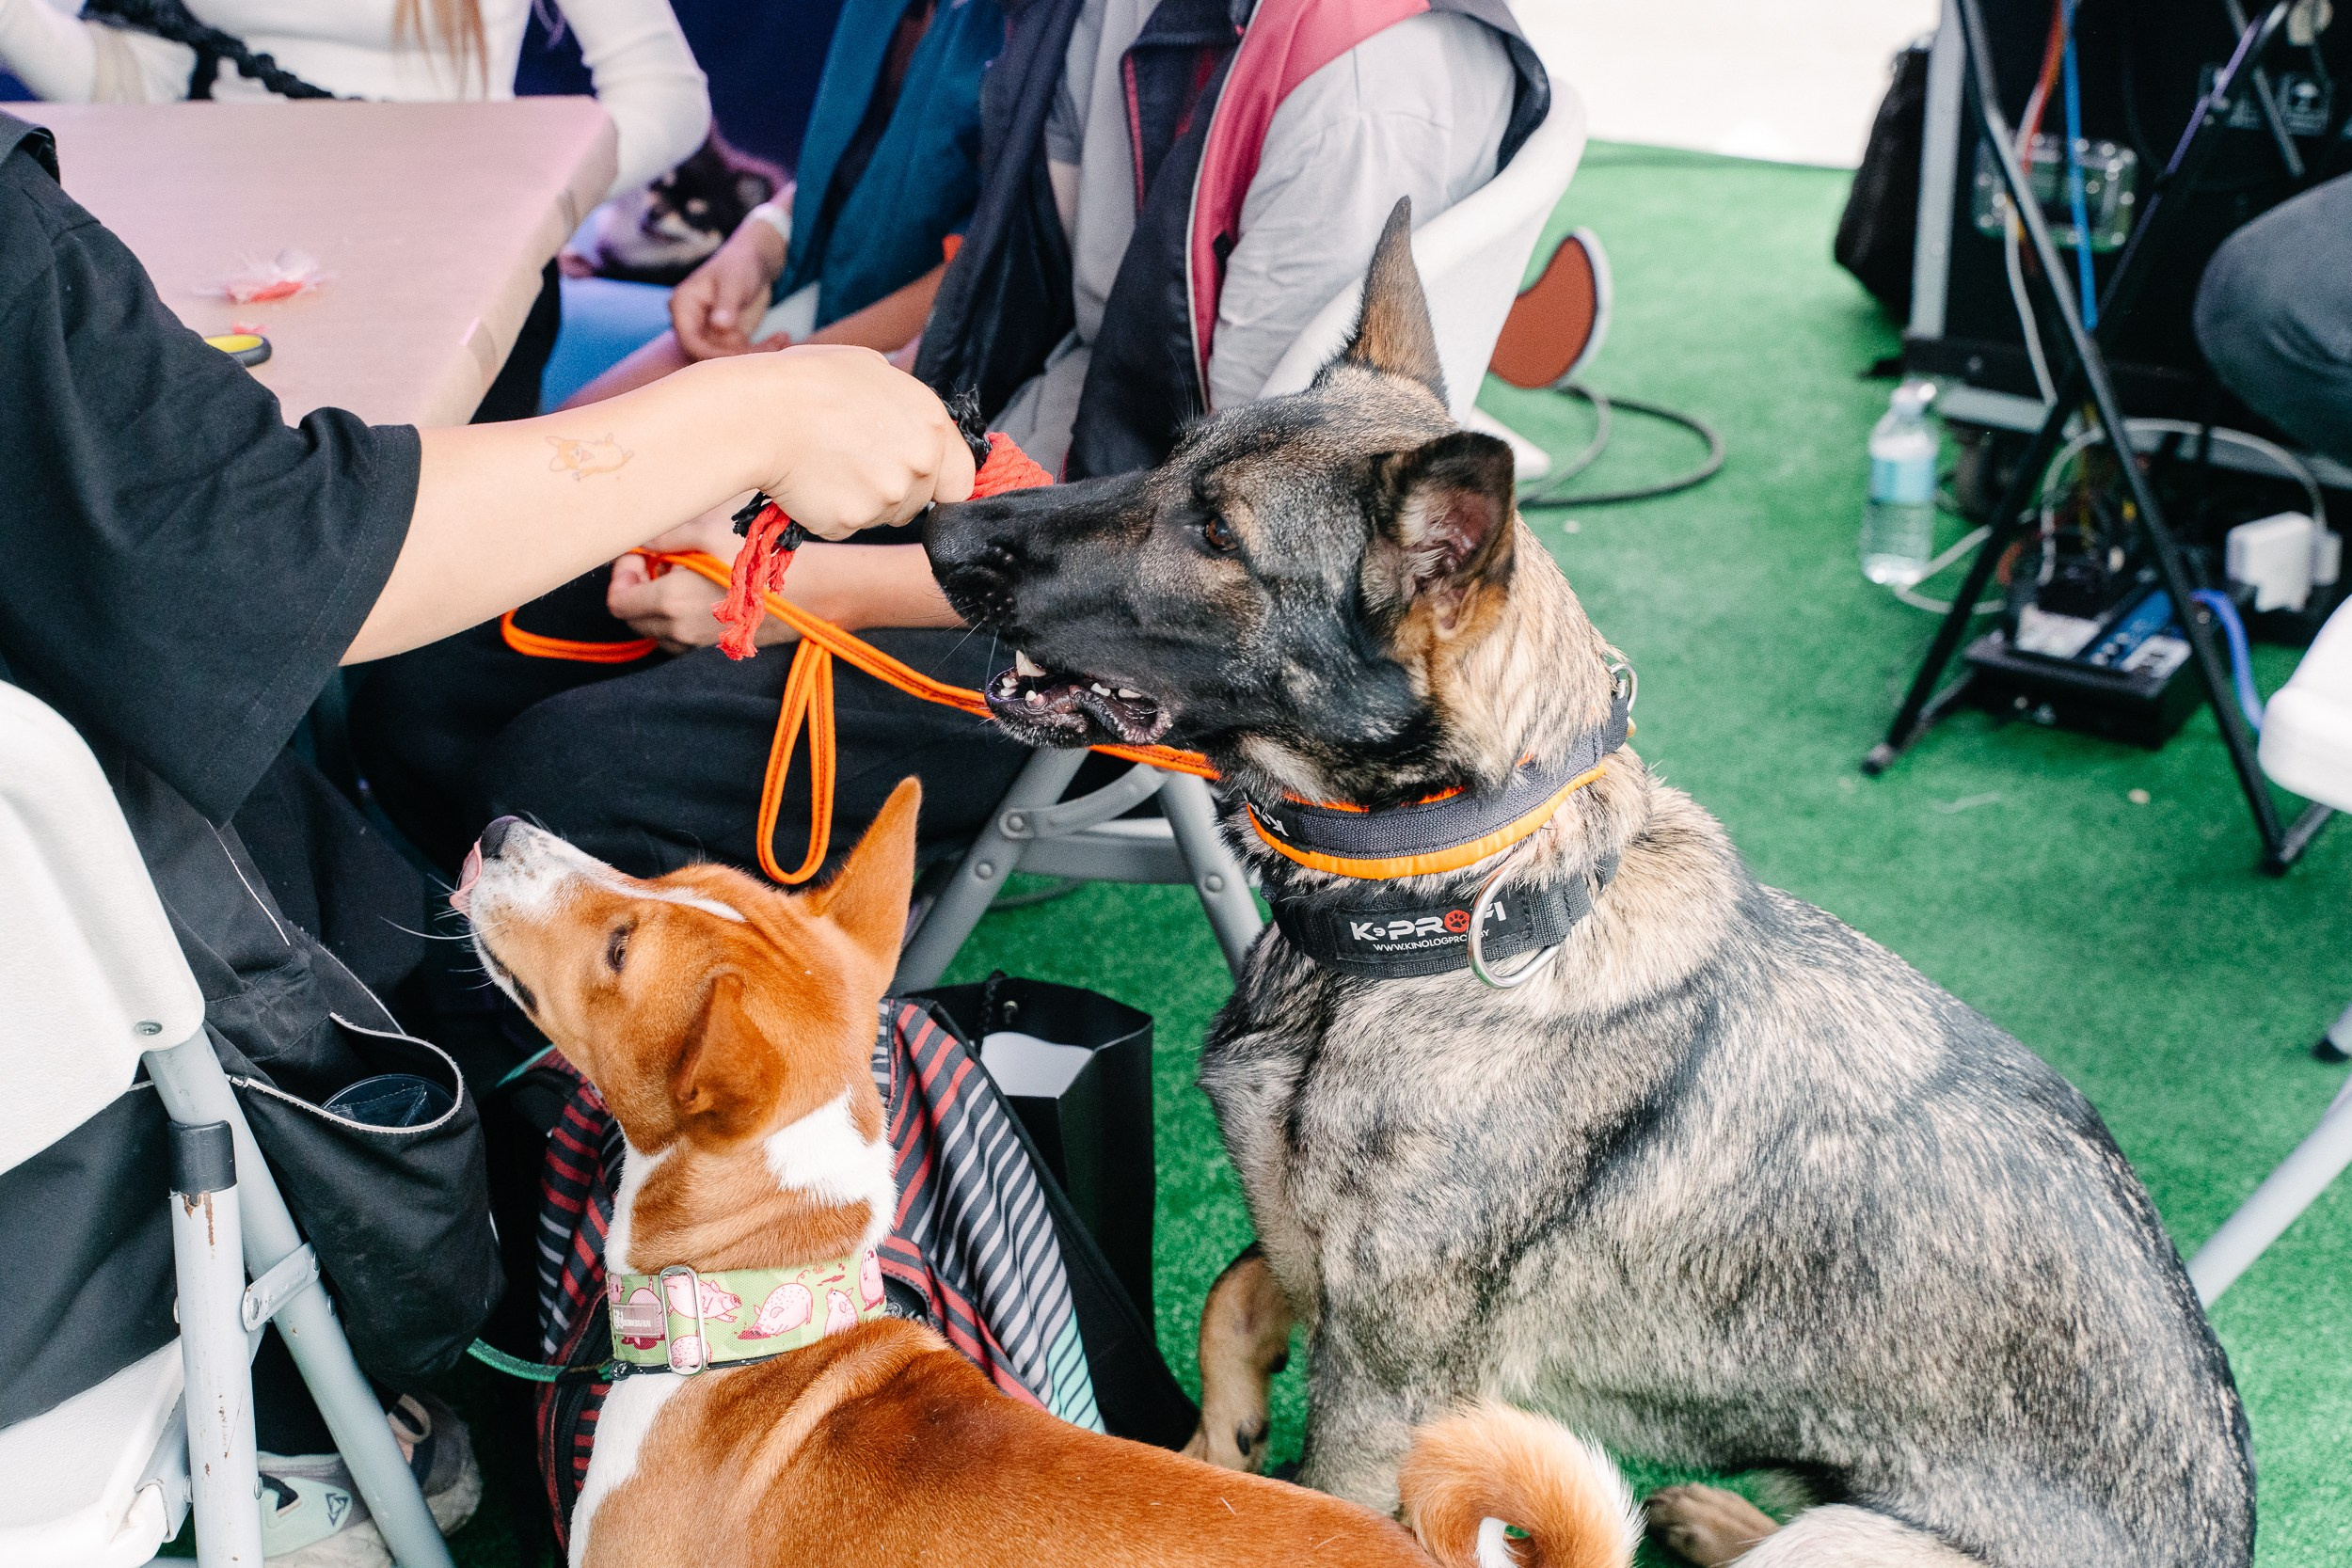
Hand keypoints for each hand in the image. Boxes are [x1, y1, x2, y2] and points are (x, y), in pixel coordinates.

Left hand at [608, 550, 777, 652]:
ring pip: (655, 629)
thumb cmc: (758, 558)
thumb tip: (636, 539)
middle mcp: (678, 629)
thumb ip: (662, 537)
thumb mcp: (706, 533)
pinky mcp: (714, 647)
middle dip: (637, 588)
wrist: (806, 592)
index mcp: (669, 601)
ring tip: (680, 576)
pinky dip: (676, 618)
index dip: (621, 576)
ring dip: (656, 604)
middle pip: (632, 619)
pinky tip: (699, 593)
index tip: (641, 556)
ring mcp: (696, 643)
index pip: (618, 602)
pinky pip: (678, 637)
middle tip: (659, 562)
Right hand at [671, 220, 787, 360]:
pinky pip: (741, 353)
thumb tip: (719, 325)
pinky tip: (782, 338)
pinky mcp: (727, 338)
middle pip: (708, 354)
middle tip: (771, 348)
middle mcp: (692, 322)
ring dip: (756, 353)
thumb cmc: (740, 264)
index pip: (689, 340)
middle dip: (739, 356)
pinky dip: (762, 350)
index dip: (711, 354)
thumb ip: (726, 304)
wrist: (755, 262)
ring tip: (782, 339)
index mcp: (683, 305)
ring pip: (728, 357)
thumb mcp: (734, 281)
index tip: (739, 355)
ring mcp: (709, 332)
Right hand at [725, 346, 976, 537]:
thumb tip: (916, 422)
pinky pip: (844, 526)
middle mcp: (919, 466)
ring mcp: (885, 500)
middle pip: (918, 502)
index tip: (921, 481)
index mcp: (932, 425)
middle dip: (892, 488)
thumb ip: (908, 406)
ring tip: (826, 462)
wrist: (758, 413)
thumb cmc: (808, 382)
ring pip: (881, 516)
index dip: (939, 482)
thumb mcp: (873, 370)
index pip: (960, 481)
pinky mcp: (849, 524)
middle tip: (850, 458)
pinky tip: (808, 480)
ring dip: (860, 500)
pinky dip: (827, 512)